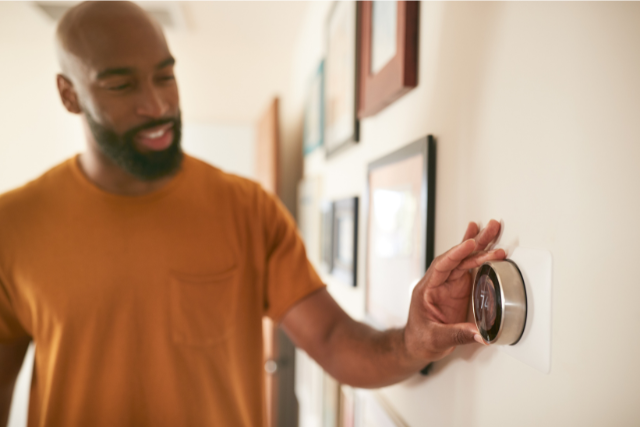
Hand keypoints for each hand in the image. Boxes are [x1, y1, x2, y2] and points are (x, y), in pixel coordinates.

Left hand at [403, 220, 505, 362]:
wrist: (417, 346)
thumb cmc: (420, 339)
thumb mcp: (436, 339)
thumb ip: (457, 335)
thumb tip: (481, 334)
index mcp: (427, 289)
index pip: (442, 266)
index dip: (456, 254)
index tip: (470, 244)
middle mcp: (438, 282)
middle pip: (457, 257)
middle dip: (474, 242)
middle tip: (490, 228)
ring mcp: (449, 285)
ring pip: (465, 260)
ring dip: (480, 245)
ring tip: (493, 229)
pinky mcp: (458, 290)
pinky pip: (470, 269)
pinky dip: (480, 256)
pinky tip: (486, 244)